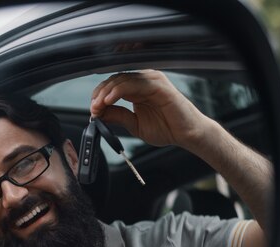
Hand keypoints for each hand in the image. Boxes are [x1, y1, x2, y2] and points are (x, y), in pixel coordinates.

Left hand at [90, 70, 214, 148]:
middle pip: (115, 80)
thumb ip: (118, 116)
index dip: (100, 96)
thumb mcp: (134, 124)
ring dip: (106, 93)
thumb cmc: (166, 128)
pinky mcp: (158, 85)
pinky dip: (118, 91)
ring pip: (122, 80)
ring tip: (98, 106)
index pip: (113, 85)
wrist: (186, 134)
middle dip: (100, 94)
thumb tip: (98, 113)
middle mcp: (144, 81)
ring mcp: (152, 80)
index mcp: (138, 88)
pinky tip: (109, 101)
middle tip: (93, 108)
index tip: (93, 110)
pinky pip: (133, 84)